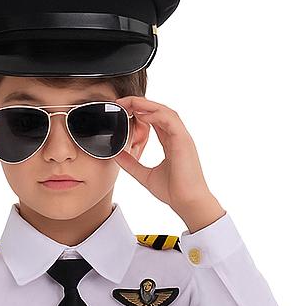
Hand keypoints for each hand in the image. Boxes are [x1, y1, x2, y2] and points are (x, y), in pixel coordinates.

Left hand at [113, 96, 225, 233]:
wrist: (187, 203)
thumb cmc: (173, 192)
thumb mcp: (145, 175)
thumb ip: (132, 164)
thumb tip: (117, 155)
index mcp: (170, 142)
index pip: (154, 119)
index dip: (139, 111)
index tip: (122, 110)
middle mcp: (176, 136)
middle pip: (158, 110)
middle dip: (140, 103)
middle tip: (121, 102)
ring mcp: (181, 137)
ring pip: (164, 111)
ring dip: (146, 105)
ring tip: (129, 103)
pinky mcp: (183, 140)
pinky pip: (169, 120)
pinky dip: (155, 114)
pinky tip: (141, 114)